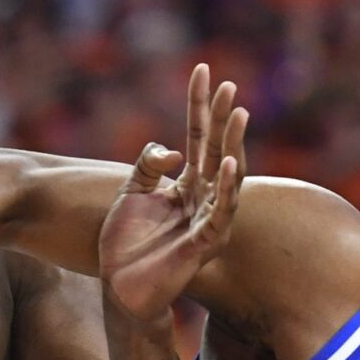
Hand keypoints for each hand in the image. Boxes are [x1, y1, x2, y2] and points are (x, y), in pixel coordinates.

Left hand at [97, 63, 248, 326]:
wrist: (121, 290)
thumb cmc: (126, 245)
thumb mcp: (131, 194)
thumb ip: (147, 165)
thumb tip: (170, 149)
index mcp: (185, 185)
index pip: (196, 137)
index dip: (198, 105)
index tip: (202, 70)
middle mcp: (202, 198)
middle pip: (215, 150)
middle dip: (221, 117)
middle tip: (228, 84)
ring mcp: (206, 219)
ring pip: (226, 176)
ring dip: (233, 144)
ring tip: (238, 113)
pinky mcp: (205, 243)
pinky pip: (220, 212)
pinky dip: (228, 188)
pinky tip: (232, 164)